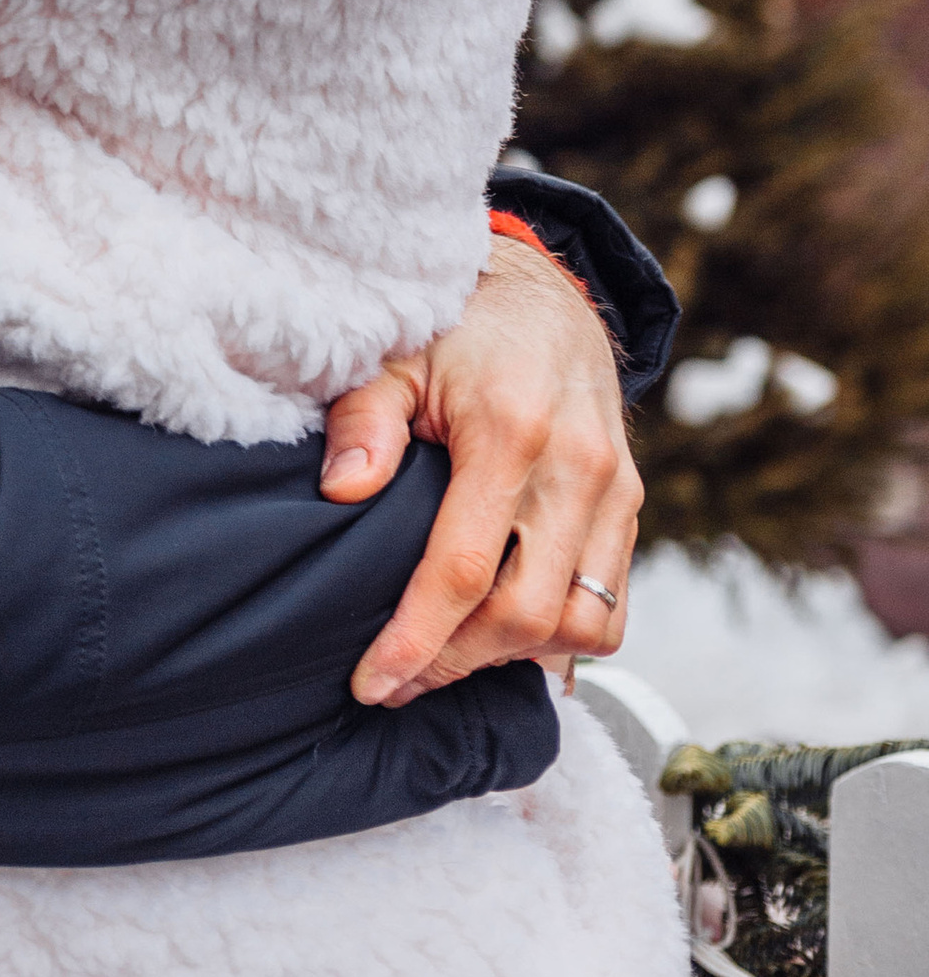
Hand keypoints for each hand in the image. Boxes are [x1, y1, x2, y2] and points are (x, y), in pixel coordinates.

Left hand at [315, 237, 639, 707]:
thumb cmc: (455, 323)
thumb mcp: (395, 353)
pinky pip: (613, 605)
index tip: (372, 683)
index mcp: (512, 428)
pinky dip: (565, 637)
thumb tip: (342, 490)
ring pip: (586, 623)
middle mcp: (579, 466)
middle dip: (459, 662)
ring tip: (451, 655)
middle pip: (528, 613)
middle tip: (399, 681)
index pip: (463, 570)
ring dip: (517, 656)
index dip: (416, 640)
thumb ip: (364, 419)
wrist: (544, 293)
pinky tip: (506, 639)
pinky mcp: (633, 505)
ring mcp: (617, 489)